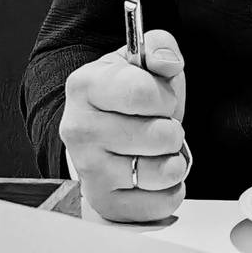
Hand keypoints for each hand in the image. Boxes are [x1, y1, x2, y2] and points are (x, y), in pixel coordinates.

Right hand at [58, 29, 188, 222]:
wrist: (107, 127)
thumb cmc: (129, 94)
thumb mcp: (143, 60)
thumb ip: (160, 47)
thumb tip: (167, 62)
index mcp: (86, 85)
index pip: (141, 93)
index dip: (164, 96)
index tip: (160, 98)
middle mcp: (78, 129)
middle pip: (158, 136)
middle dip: (172, 129)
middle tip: (158, 126)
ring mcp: (88, 169)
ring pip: (161, 172)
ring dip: (173, 161)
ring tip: (157, 151)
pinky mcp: (104, 203)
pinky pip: (157, 205)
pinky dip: (169, 192)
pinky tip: (155, 175)